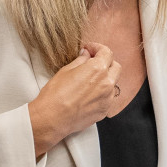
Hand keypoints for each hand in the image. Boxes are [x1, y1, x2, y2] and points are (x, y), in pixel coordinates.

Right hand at [28, 42, 121, 156]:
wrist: (51, 119)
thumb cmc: (55, 94)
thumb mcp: (66, 71)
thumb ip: (80, 61)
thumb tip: (86, 55)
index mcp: (98, 69)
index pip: (107, 52)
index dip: (97, 48)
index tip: (89, 49)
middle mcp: (107, 83)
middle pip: (115, 67)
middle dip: (106, 62)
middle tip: (92, 62)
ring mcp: (108, 98)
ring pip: (113, 83)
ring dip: (105, 78)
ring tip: (90, 80)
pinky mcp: (104, 110)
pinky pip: (108, 97)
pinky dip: (102, 93)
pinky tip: (89, 94)